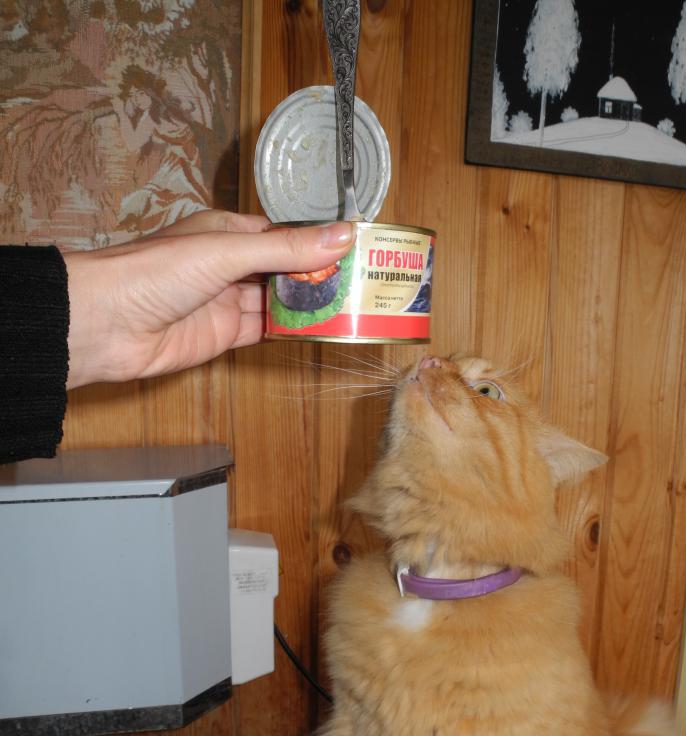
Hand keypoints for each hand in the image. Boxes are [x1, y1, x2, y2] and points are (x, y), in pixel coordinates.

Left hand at [63, 211, 354, 388]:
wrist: (107, 324)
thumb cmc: (156, 272)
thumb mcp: (228, 252)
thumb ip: (285, 249)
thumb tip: (342, 235)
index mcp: (227, 232)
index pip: (284, 235)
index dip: (318, 243)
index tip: (356, 250)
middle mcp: (229, 265)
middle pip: (286, 270)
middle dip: (319, 276)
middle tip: (363, 284)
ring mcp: (227, 302)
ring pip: (279, 302)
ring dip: (310, 305)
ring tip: (352, 307)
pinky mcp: (223, 336)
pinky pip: (266, 331)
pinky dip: (291, 331)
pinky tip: (320, 329)